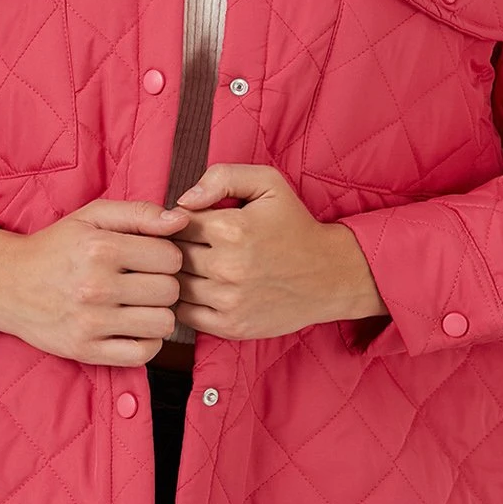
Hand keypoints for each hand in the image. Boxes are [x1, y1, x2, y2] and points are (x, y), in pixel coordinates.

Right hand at [0, 197, 192, 366]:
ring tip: (139, 304)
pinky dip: (147, 342)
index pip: (171, 257)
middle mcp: (95, 287)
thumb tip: (181, 221)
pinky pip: (144, 354)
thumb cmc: (56, 247)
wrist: (6, 284)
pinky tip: (134, 327)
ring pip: (163, 323)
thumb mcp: (92, 217)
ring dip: (157, 313)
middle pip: (170, 291)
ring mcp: (90, 323)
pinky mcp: (86, 350)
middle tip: (142, 281)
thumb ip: (140, 213)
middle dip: (163, 284)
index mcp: (100, 249)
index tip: (149, 258)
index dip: (166, 256)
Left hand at [168, 164, 385, 340]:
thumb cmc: (295, 225)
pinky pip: (185, 314)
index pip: (177, 223)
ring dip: (180, 275)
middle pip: (172, 255)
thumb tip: (183, 200)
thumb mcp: (267, 184)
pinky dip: (186, 302)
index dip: (181, 220)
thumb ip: (222, 177)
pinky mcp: (231, 326)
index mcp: (232, 229)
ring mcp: (229, 301)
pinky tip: (202, 288)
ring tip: (198, 266)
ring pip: (176, 285)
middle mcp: (228, 267)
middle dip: (177, 247)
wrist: (330, 275)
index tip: (194, 224)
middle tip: (195, 245)